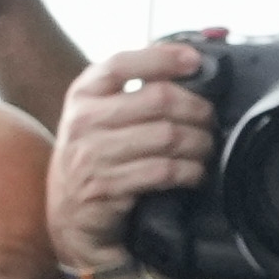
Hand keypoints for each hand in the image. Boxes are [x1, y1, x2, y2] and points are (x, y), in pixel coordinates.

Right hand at [50, 33, 210, 278]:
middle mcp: (83, 121)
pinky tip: (196, 173)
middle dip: (195, 108)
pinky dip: (189, 171)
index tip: (195, 61)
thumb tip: (187, 67)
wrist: (67, 220)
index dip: (162, 58)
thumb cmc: (95, 160)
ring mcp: (93, 156)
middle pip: (157, 99)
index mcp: (83, 95)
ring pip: (166, 136)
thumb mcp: (99, 119)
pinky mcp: (107, 188)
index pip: (122, 64)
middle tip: (211, 119)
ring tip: (207, 148)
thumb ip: (131, 93)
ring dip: (198, 142)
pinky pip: (163, 171)